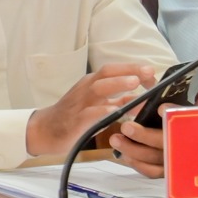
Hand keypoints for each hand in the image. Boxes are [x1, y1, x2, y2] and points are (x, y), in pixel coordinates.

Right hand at [26, 63, 155, 158]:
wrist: (46, 129)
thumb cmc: (75, 116)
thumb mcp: (99, 105)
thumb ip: (120, 102)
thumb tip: (144, 98)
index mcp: (92, 84)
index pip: (113, 70)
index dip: (132, 68)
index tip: (151, 72)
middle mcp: (86, 89)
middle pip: (106, 73)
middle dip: (128, 70)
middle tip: (149, 72)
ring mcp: (80, 104)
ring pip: (98, 89)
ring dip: (117, 84)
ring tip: (135, 82)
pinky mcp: (76, 121)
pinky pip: (89, 114)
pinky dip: (101, 111)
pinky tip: (114, 111)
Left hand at [106, 89, 197, 178]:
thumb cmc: (191, 124)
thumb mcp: (194, 111)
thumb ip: (195, 102)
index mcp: (194, 127)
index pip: (188, 120)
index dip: (175, 113)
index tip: (161, 108)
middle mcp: (186, 147)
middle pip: (166, 142)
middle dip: (144, 136)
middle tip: (126, 127)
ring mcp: (176, 161)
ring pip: (154, 158)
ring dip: (133, 150)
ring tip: (116, 139)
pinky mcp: (166, 171)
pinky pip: (151, 171)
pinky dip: (137, 164)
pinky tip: (124, 154)